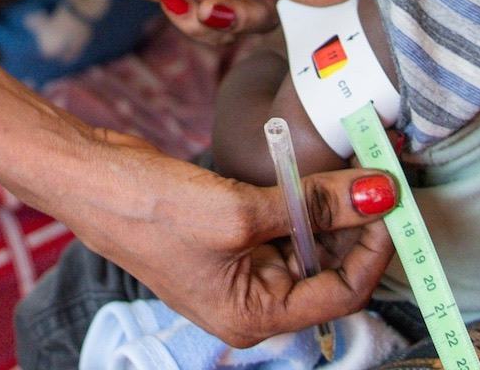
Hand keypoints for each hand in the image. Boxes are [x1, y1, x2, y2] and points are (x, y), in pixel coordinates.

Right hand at [0, 25, 393, 348]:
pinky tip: (304, 166)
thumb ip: (313, 205)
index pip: (342, 294)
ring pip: (306, 242)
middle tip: (375, 170)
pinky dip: (297, 197)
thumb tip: (378, 194)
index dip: (373, 248)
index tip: (390, 199)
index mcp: (255, 317)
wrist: (89, 180)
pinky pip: (279, 224)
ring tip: (347, 161)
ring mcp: (238, 270)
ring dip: (327, 205)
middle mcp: (251, 302)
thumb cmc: (152, 209)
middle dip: (354, 223)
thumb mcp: (242, 209)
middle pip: (327, 269)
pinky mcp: (227, 238)